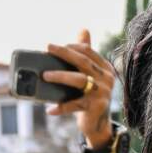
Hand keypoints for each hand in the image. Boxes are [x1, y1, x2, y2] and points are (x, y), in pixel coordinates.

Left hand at [44, 29, 116, 148]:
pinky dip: (61, 107)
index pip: (88, 51)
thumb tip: (83, 29)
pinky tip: (50, 110)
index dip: (72, 46)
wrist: (98, 124)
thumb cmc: (90, 96)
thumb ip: (87, 54)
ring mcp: (102, 93)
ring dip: (60, 76)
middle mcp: (107, 79)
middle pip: (83, 62)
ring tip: (44, 75)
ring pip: (79, 80)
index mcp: (105, 68)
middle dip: (64, 53)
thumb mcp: (91, 74)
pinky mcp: (96, 107)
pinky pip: (75, 105)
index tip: (55, 46)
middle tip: (48, 48)